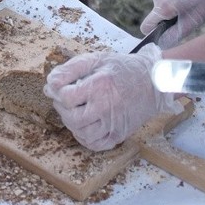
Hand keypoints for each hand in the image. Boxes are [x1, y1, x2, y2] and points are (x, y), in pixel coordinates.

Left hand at [44, 48, 180, 150]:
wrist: (154, 82)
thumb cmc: (123, 69)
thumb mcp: (96, 59)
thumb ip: (70, 69)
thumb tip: (50, 84)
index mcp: (101, 86)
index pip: (66, 97)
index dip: (58, 92)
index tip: (61, 87)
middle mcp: (107, 107)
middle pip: (71, 117)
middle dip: (62, 108)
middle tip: (66, 99)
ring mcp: (114, 124)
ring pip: (81, 133)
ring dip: (72, 122)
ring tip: (76, 110)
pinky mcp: (119, 134)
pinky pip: (94, 144)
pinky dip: (84, 137)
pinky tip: (85, 124)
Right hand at [141, 0, 204, 46]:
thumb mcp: (197, 17)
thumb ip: (177, 33)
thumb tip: (162, 43)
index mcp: (163, 6)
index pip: (146, 28)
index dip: (156, 34)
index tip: (170, 32)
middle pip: (157, 18)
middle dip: (171, 21)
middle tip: (191, 13)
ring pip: (163, 9)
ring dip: (176, 10)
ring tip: (194, 2)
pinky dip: (177, 1)